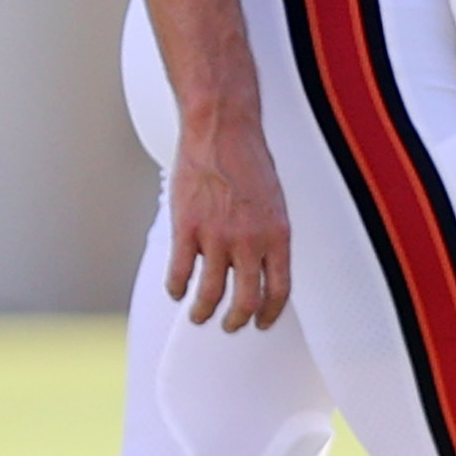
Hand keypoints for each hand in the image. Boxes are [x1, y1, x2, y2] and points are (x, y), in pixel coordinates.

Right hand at [162, 113, 292, 330]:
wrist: (222, 130)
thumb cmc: (248, 159)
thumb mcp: (274, 201)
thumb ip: (268, 235)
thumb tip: (261, 265)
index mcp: (277, 235)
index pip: (279, 290)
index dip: (270, 313)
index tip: (262, 321)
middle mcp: (249, 241)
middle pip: (245, 300)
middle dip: (237, 320)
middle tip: (230, 325)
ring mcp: (216, 236)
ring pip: (210, 293)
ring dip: (204, 311)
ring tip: (199, 316)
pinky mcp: (187, 228)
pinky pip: (180, 271)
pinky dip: (177, 288)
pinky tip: (176, 290)